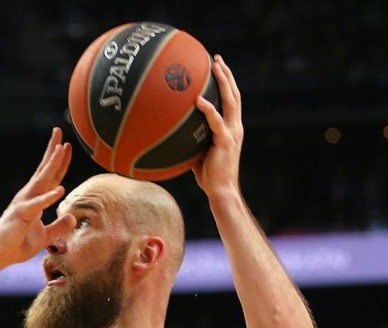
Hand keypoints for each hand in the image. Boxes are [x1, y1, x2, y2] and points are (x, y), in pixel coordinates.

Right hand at [0, 127, 74, 269]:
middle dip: (53, 151)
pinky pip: (37, 205)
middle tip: (59, 131)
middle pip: (44, 170)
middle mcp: (29, 197)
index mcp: (35, 200)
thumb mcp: (45, 236)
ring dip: (52, 164)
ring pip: (41, 180)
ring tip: (61, 149)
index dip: (60, 162)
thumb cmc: (18, 245)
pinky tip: (59, 189)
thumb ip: (59, 227)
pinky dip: (48, 197)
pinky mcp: (21, 215)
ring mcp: (24, 203)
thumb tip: (72, 217)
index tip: (67, 145)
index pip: (50, 177)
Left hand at [192, 55, 243, 196]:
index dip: (226, 83)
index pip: (231, 100)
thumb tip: (171, 130)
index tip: (217, 67)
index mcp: (231, 128)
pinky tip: (198, 99)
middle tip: (217, 58)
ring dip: (223, 82)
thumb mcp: (198, 152)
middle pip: (234, 94)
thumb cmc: (208, 175)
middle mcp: (235, 126)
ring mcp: (233, 132)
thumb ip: (191, 138)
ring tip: (215, 67)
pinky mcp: (226, 141)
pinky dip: (208, 109)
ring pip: (231, 101)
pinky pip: (216, 122)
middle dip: (226, 75)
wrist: (221, 190)